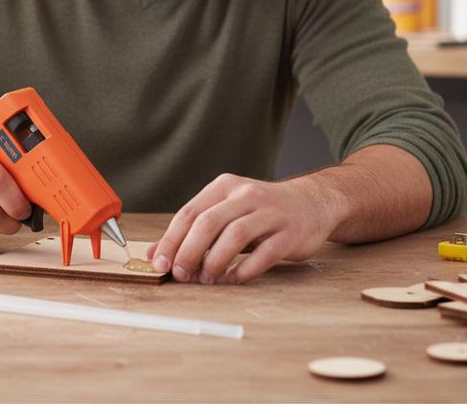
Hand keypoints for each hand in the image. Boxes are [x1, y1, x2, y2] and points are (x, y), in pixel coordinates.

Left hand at [147, 173, 343, 284]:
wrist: (311, 202)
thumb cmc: (260, 211)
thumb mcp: (226, 211)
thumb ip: (193, 230)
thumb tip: (156, 254)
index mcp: (225, 186)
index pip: (190, 212)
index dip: (171, 239)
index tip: (160, 263)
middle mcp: (246, 195)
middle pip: (209, 222)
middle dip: (189, 252)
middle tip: (180, 275)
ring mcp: (270, 213)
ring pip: (235, 235)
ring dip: (215, 262)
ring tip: (206, 279)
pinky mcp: (290, 233)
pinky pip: (264, 253)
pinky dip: (244, 270)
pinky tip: (233, 279)